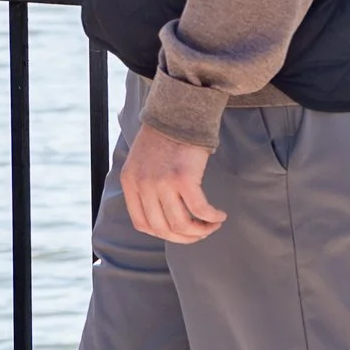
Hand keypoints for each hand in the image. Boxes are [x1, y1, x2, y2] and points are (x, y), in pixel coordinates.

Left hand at [119, 120, 226, 242]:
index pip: (142, 224)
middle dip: (185, 237)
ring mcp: (162, 182)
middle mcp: (143, 185)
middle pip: (163, 229)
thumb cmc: (164, 137)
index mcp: (130, 183)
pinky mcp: (184, 178)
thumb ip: (145, 187)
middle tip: (201, 233)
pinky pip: (199, 209)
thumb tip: (162, 216)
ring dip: (200, 230)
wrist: (177, 112)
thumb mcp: (141, 163)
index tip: (178, 232)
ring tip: (212, 225)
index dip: (163, 234)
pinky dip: (211, 217)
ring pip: (181, 224)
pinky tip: (219, 216)